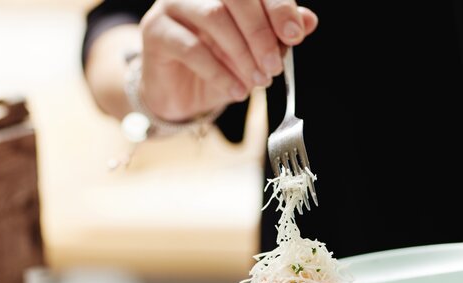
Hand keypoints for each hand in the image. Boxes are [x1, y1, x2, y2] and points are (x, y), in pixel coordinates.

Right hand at [139, 0, 317, 121]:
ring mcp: (171, 6)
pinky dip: (219, 73)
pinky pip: (192, 49)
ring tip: (257, 81)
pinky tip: (236, 91)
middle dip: (260, 33)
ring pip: (214, 18)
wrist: (179, 95)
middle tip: (274, 66)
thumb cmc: (217, 66)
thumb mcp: (254, 52)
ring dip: (241, 54)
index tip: (294, 36)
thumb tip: (307, 21)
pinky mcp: (155, 31)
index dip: (279, 7)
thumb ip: (278, 34)